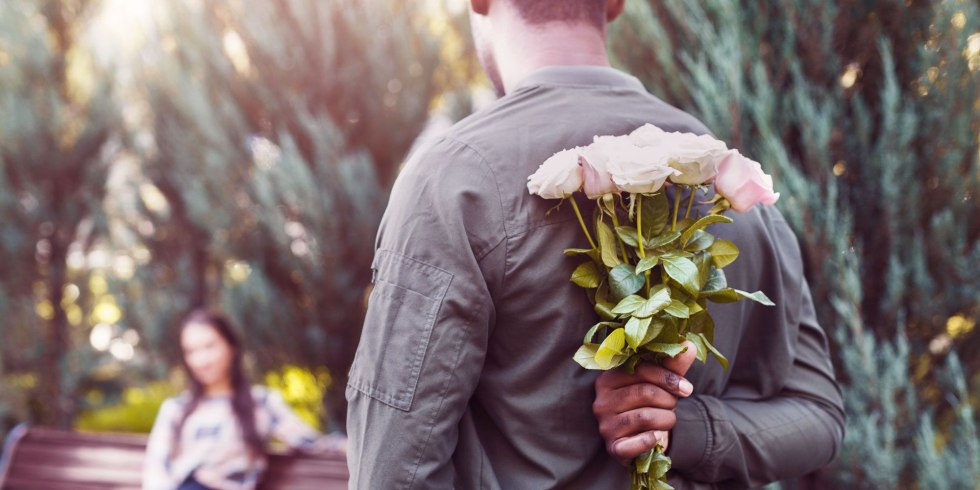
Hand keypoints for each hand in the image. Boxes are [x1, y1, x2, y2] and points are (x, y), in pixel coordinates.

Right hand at [593, 341, 697, 464]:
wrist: (642, 439)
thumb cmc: (650, 404)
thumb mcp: (661, 382)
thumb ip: (672, 364)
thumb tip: (688, 345)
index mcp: (608, 378)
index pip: (639, 369)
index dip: (667, 377)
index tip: (686, 387)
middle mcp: (601, 400)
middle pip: (644, 392)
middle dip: (668, 399)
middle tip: (674, 404)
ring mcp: (605, 425)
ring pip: (645, 416)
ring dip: (667, 418)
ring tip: (668, 419)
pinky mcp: (613, 447)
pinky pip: (637, 443)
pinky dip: (652, 440)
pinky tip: (657, 437)